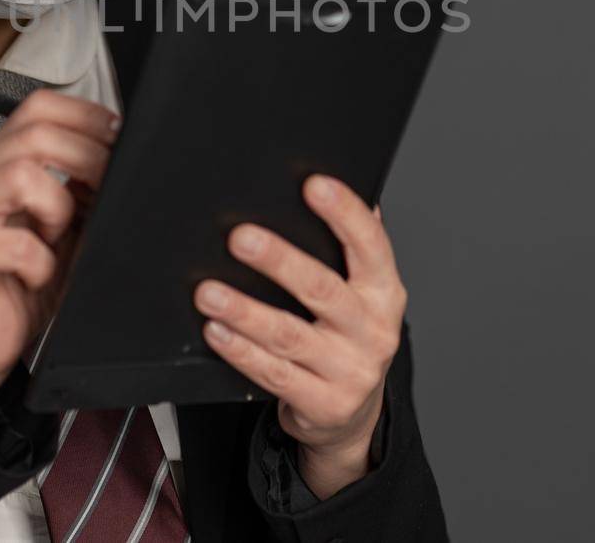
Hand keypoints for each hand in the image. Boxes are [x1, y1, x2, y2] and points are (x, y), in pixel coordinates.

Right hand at [0, 89, 117, 425]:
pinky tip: (37, 274)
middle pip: (35, 134)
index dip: (86, 117)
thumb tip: (120, 153)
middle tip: (108, 188)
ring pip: (21, 175)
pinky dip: (40, 261)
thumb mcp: (64, 226)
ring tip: (56, 238)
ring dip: (58, 208)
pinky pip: (14, 242)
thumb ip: (80, 187)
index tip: (119, 139)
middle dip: (88, 158)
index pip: (37, 108)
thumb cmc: (24, 285)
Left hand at [193, 174, 406, 499]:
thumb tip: (326, 181)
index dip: (344, 212)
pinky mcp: (323, 403)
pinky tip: (217, 330)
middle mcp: (373, 329)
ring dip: (245, 311)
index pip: (370, 244)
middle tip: (240, 238)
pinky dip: (240, 351)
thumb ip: (346, 247)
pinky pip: (273, 374)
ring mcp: (350, 370)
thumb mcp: (360, 292)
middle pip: (322, 289)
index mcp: (384, 291)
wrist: (353, 412)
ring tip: (209, 291)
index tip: (313, 185)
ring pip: (289, 335)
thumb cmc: (347, 335)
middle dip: (279, 260)